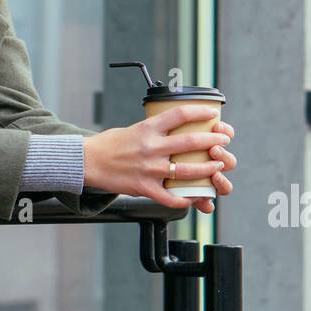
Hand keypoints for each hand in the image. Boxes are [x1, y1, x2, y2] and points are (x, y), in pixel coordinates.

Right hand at [82, 105, 235, 211]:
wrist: (88, 161)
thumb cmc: (109, 144)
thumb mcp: (134, 128)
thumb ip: (154, 131)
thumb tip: (174, 129)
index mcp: (148, 128)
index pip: (180, 114)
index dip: (200, 112)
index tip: (213, 113)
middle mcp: (151, 147)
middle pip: (190, 141)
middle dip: (212, 140)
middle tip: (223, 141)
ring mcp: (149, 169)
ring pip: (186, 170)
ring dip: (207, 168)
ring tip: (217, 166)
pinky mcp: (144, 187)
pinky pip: (170, 197)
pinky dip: (185, 199)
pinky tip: (194, 197)